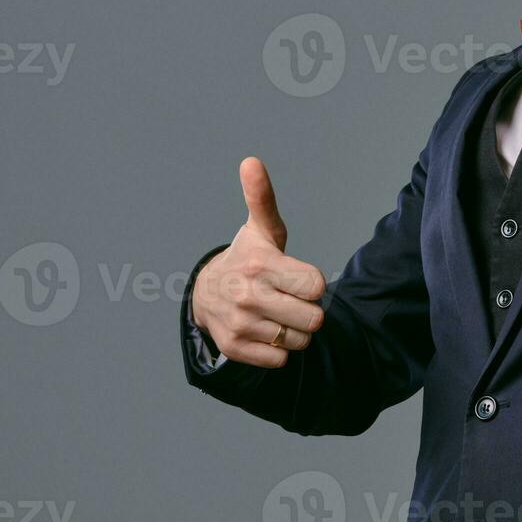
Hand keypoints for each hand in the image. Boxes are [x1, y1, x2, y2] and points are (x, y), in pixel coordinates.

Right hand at [190, 157, 325, 368]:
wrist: (205, 293)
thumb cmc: (247, 257)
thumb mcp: (260, 229)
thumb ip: (263, 198)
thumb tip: (251, 161)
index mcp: (260, 265)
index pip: (316, 286)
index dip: (313, 283)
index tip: (297, 278)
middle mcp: (247, 296)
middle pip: (314, 318)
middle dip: (308, 310)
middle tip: (291, 299)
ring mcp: (240, 324)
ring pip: (299, 341)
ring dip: (296, 331)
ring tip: (278, 313)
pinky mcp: (234, 349)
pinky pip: (280, 361)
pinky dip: (279, 350)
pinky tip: (266, 330)